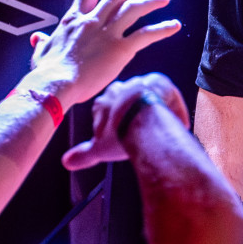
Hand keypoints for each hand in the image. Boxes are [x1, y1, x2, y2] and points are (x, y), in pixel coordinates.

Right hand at [27, 0, 180, 111]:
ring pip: (133, 8)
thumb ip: (43, 43)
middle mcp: (92, 21)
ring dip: (151, 1)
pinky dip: (162, 28)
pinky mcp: (120, 49)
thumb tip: (38, 39)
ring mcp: (107, 33)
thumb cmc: (47, 73)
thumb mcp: (41, 53)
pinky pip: (146, 34)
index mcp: (73, 20)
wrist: (55, 84)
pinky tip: (175, 26)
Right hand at [61, 72, 189, 170]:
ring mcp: (140, 82)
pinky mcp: (159, 81)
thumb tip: (66, 162)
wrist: (141, 120)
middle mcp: (120, 87)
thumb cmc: (119, 133)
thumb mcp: (99, 148)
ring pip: (146, 94)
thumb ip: (83, 155)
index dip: (115, 121)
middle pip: (126, 99)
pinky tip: (176, 119)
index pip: (107, 108)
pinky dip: (171, 106)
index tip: (122, 132)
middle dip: (132, 112)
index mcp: (103, 101)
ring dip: (152, 108)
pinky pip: (166, 93)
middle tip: (141, 129)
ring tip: (160, 127)